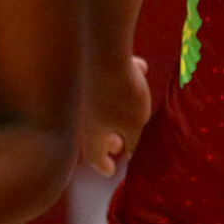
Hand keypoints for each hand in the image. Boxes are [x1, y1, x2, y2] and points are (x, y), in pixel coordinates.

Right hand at [81, 55, 152, 175]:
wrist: (104, 53)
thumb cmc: (122, 97)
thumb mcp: (135, 125)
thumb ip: (133, 142)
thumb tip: (130, 153)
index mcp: (92, 135)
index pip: (95, 158)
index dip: (104, 165)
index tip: (110, 170)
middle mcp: (83, 117)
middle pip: (94, 134)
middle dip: (108, 139)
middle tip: (120, 143)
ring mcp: (84, 95)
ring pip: (100, 108)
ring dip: (116, 112)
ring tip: (136, 107)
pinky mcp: (89, 74)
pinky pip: (106, 82)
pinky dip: (120, 80)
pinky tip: (139, 69)